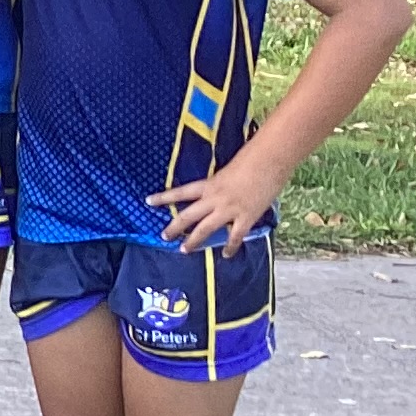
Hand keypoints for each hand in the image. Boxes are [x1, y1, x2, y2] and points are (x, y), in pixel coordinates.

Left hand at [151, 154, 288, 253]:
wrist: (268, 162)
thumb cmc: (251, 160)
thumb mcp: (228, 170)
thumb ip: (220, 183)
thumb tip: (219, 192)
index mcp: (208, 184)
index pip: (180, 192)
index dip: (163, 197)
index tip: (148, 201)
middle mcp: (214, 199)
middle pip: (188, 216)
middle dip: (174, 227)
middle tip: (163, 236)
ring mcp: (229, 210)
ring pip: (205, 229)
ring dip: (193, 241)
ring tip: (183, 250)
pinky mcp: (245, 218)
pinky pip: (234, 236)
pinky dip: (230, 247)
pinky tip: (226, 255)